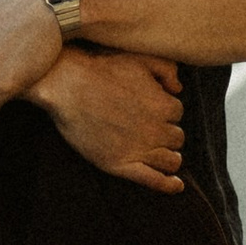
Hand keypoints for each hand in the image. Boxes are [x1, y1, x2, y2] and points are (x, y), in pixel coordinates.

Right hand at [30, 47, 186, 193]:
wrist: (67, 85)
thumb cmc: (101, 69)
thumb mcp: (139, 58)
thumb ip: (167, 69)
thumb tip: (178, 88)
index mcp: (164, 105)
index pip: (177, 113)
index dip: (164, 110)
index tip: (149, 107)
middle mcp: (156, 130)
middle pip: (176, 137)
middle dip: (166, 132)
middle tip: (147, 126)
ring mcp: (139, 149)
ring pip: (171, 160)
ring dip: (168, 155)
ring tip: (157, 151)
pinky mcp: (120, 165)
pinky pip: (154, 181)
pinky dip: (168, 185)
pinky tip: (176, 186)